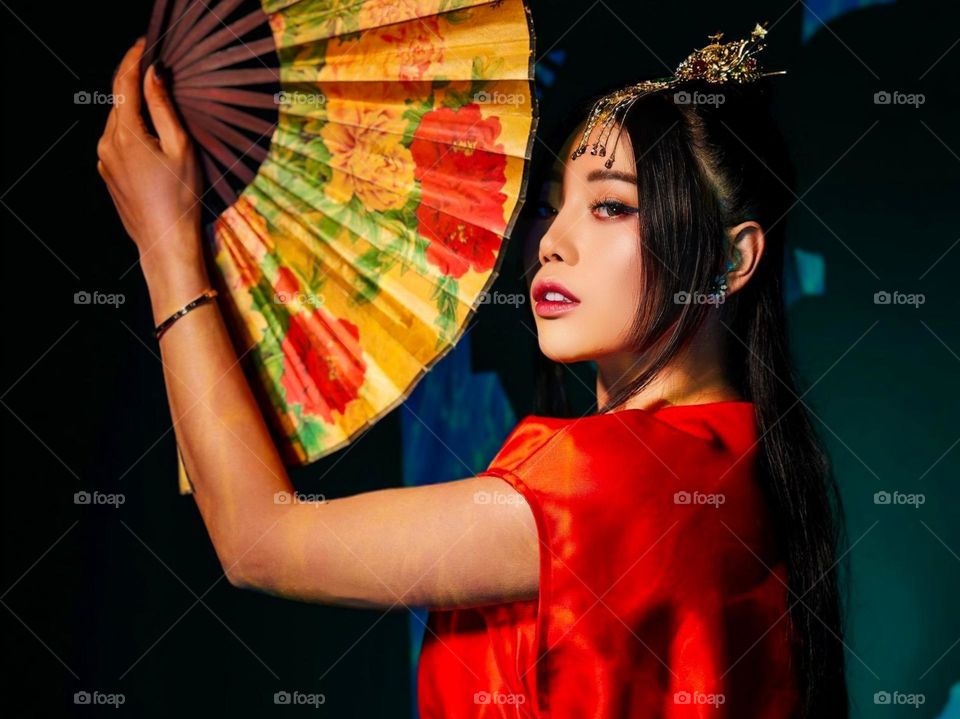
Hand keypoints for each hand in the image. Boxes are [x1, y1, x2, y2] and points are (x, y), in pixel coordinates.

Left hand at [97, 38, 203, 277]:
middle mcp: (107, 143)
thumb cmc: (180, 198)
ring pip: (117, 121)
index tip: (145, 44)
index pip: (123, 83)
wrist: (165, 242)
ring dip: (134, 107)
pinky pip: (117, 141)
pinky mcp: (108, 174)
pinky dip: (131, 129)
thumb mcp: (180, 148)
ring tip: (156, 99)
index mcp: (125, 134)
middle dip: (133, 81)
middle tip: (155, 67)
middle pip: (118, 100)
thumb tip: (153, 75)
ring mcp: (104, 160)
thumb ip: (163, 108)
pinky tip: (150, 134)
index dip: (133, 59)